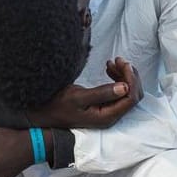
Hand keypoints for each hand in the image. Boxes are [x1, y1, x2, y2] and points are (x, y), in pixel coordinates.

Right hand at [25, 58, 142, 129]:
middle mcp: (110, 115)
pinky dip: (116, 79)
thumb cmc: (58, 105)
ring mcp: (107, 111)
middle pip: (132, 95)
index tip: (121, 62)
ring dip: (123, 75)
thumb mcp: (78, 97)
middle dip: (129, 75)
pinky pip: (118, 92)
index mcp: (107, 116)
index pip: (131, 98)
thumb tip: (125, 87)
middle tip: (118, 60)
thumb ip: (102, 93)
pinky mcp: (103, 105)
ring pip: (126, 92)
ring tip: (112, 62)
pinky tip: (108, 69)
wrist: (44, 112)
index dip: (131, 79)